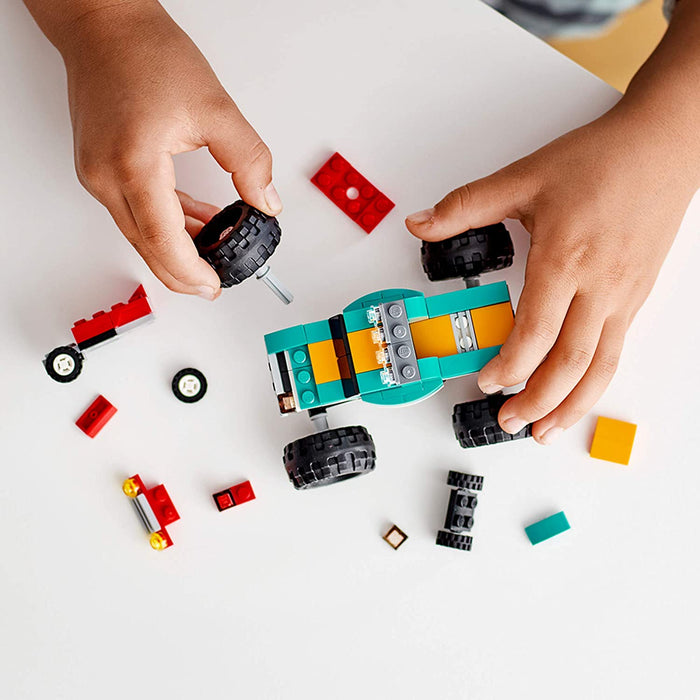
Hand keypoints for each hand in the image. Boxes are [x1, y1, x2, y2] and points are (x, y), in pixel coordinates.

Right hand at [59, 1, 280, 298]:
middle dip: (185, 272)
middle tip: (215, 283)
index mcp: (133, 164)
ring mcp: (98, 175)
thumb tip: (266, 202)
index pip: (164, 240)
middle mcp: (106, 176)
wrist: (104, 25)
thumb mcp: (215, 108)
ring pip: (142, 233)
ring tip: (217, 248)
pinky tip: (196, 221)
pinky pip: (137, 212)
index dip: (192, 271)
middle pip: (149, 247)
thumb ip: (249, 162)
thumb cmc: (146, 53)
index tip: (214, 286)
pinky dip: (167, 223)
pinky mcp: (101, 170)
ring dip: (179, 247)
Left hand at [406, 108, 696, 443]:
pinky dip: (595, 384)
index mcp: (565, 257)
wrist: (664, 145)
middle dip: (536, 401)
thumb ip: (466, 205)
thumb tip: (419, 224)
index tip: (487, 380)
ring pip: (599, 368)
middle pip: (569, 363)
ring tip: (544, 429)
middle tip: (508, 420)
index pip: (535, 331)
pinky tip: (578, 396)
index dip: (510, 365)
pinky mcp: (637, 298)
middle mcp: (598, 285)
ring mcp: (623, 296)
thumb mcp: (524, 177)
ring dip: (570, 406)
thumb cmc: (600, 160)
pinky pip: (616, 353)